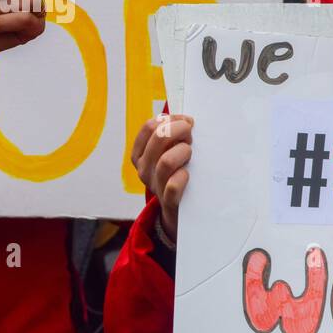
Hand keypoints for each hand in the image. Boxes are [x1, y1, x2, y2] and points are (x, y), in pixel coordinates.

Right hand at [132, 114, 193, 239]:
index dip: (171, 119)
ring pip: (166, 161)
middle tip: (191, 136)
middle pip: (159, 137)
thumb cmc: (177, 174)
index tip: (186, 122)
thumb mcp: (169, 153)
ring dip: (184, 152)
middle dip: (180, 130)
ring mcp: (155, 186)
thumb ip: (172, 136)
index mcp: (140, 154)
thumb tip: (187, 119)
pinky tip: (188, 175)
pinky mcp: (169, 202)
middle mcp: (144, 169)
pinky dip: (183, 177)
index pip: (149, 127)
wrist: (178, 213)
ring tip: (190, 155)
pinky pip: (173, 186)